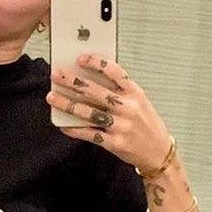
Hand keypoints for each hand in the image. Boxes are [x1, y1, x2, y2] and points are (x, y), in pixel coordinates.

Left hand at [47, 54, 173, 170]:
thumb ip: (120, 91)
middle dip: (73, 81)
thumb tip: (90, 81)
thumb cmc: (146, 124)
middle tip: (56, 75)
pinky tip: (63, 125)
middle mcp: (128, 107)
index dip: (96, 63)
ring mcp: (121, 126)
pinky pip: (90, 134)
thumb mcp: (140, 102)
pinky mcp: (115, 143)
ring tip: (52, 97)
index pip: (115, 71)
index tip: (80, 58)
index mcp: (135, 93)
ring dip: (68, 104)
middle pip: (96, 91)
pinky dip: (74, 129)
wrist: (159, 153)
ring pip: (89, 112)